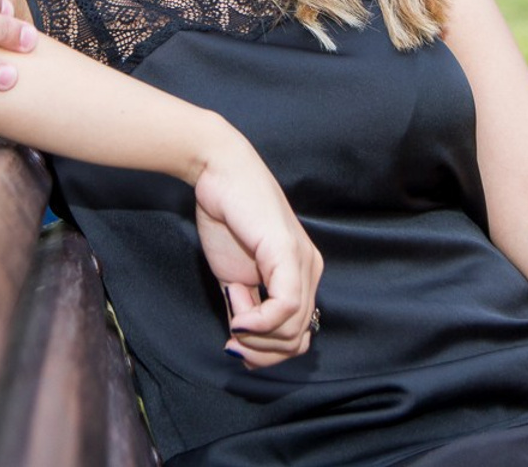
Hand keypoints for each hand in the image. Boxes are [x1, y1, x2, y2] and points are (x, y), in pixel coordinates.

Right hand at [191, 137, 322, 368]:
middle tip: (234, 338)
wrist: (219, 173)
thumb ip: (243, 308)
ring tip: (236, 315)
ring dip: (258, 336)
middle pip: (297, 339)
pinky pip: (287, 306)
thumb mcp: (234, 276)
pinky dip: (261, 324)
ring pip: (294, 328)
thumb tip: (242, 345)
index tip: (237, 348)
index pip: (297, 335)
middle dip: (262, 351)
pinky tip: (241, 318)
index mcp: (300, 275)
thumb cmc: (227, 218)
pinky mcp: (287, 253)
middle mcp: (309, 270)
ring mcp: (302, 261)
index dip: (268, 353)